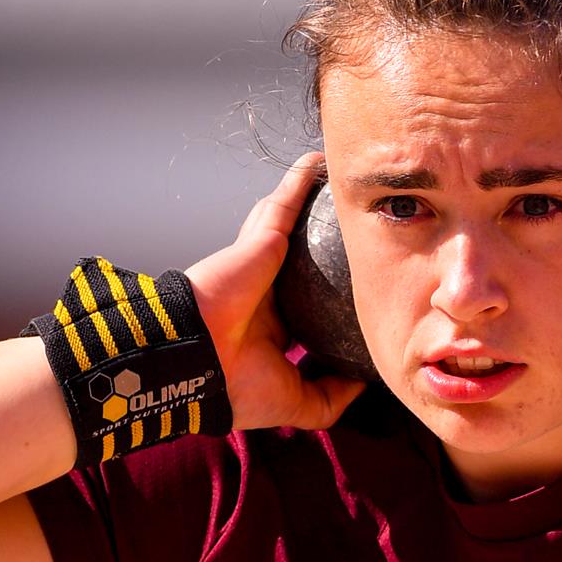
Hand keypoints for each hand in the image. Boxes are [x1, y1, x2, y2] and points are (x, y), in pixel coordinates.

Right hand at [184, 151, 367, 430]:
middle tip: (361, 230)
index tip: (359, 296)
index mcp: (272, 328)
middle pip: (302, 260)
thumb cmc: (237, 385)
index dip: (328, 300)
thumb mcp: (295, 402)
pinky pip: (284, 203)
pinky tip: (320, 160)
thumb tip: (364, 382)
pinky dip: (300, 180)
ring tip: (343, 184)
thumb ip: (329, 395)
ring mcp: (261, 262)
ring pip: (291, 225)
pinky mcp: (260, 240)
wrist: (198, 362)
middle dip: (326, 245)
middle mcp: (266, 291)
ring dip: (313, 203)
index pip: (306, 306)